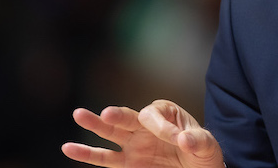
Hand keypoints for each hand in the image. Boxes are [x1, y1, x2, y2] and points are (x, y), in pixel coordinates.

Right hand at [62, 100, 224, 167]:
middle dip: (119, 116)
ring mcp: (134, 144)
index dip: (164, 128)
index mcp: (166, 114)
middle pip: (129, 117)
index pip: (156, 116)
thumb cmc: (203, 154)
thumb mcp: (208, 147)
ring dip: (95, 124)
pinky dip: (86, 153)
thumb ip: (199, 141)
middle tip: (108, 114)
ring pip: (111, 133)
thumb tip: (185, 139)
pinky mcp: (127, 163)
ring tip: (79, 114)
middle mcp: (146, 126)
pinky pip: (105, 158)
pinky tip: (69, 148)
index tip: (180, 140)